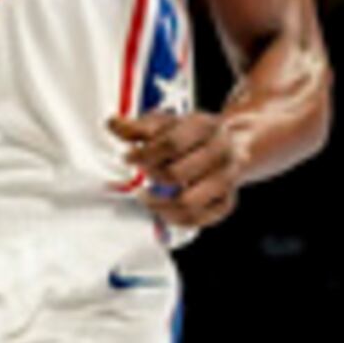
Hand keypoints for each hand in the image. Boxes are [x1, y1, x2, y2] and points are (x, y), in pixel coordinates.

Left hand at [112, 105, 247, 237]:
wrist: (230, 145)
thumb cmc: (191, 135)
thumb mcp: (167, 122)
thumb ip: (139, 126)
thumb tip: (113, 124)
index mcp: (206, 126)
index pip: (172, 144)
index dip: (144, 154)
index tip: (128, 157)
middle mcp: (222, 152)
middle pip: (178, 174)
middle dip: (151, 176)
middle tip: (141, 174)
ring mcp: (227, 179)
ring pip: (188, 202)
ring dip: (158, 203)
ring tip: (144, 196)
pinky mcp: (227, 202)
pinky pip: (197, 219)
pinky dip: (173, 218)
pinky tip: (160, 209)